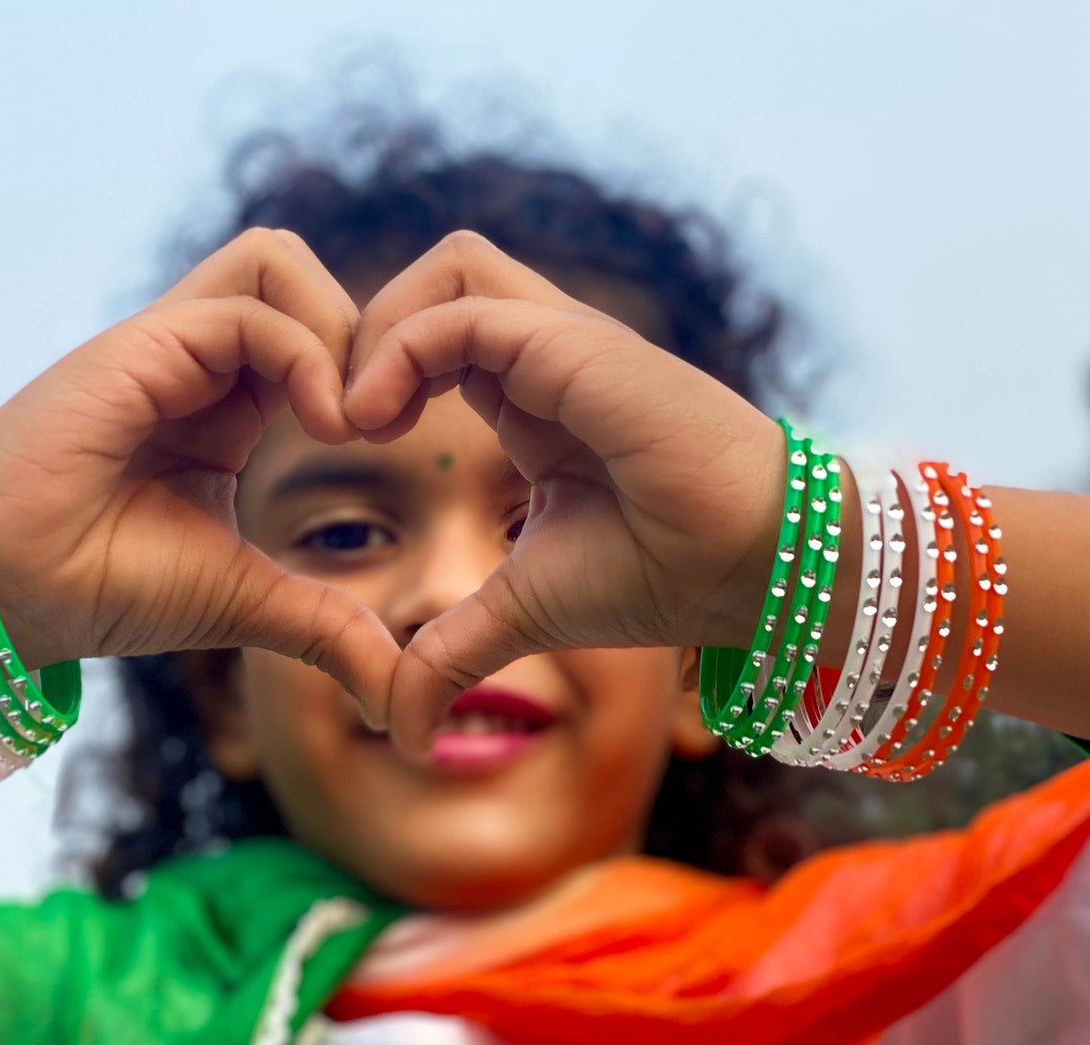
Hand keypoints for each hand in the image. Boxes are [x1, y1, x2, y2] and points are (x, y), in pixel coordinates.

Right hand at [0, 229, 399, 725]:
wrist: (12, 593)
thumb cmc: (109, 590)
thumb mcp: (249, 604)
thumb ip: (327, 629)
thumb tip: (398, 696)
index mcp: (227, 408)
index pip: (317, 333)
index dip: (371, 367)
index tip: (394, 441)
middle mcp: (198, 364)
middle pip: (302, 276)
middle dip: (368, 331)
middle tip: (387, 421)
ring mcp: (168, 347)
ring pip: (276, 261)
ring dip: (339, 328)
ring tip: (355, 422)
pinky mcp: (142, 346)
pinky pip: (247, 310)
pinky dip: (306, 355)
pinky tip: (326, 425)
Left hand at [342, 232, 787, 750]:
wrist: (755, 566)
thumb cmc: (665, 576)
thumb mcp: (522, 615)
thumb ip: (452, 654)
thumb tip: (400, 732)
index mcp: (533, 399)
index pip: (434, 335)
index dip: (376, 373)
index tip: (344, 446)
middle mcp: (547, 356)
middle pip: (435, 280)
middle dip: (365, 331)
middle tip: (335, 420)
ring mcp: (566, 342)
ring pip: (450, 268)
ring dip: (381, 328)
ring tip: (354, 417)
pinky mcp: (579, 346)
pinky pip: (467, 309)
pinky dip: (405, 349)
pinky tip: (378, 420)